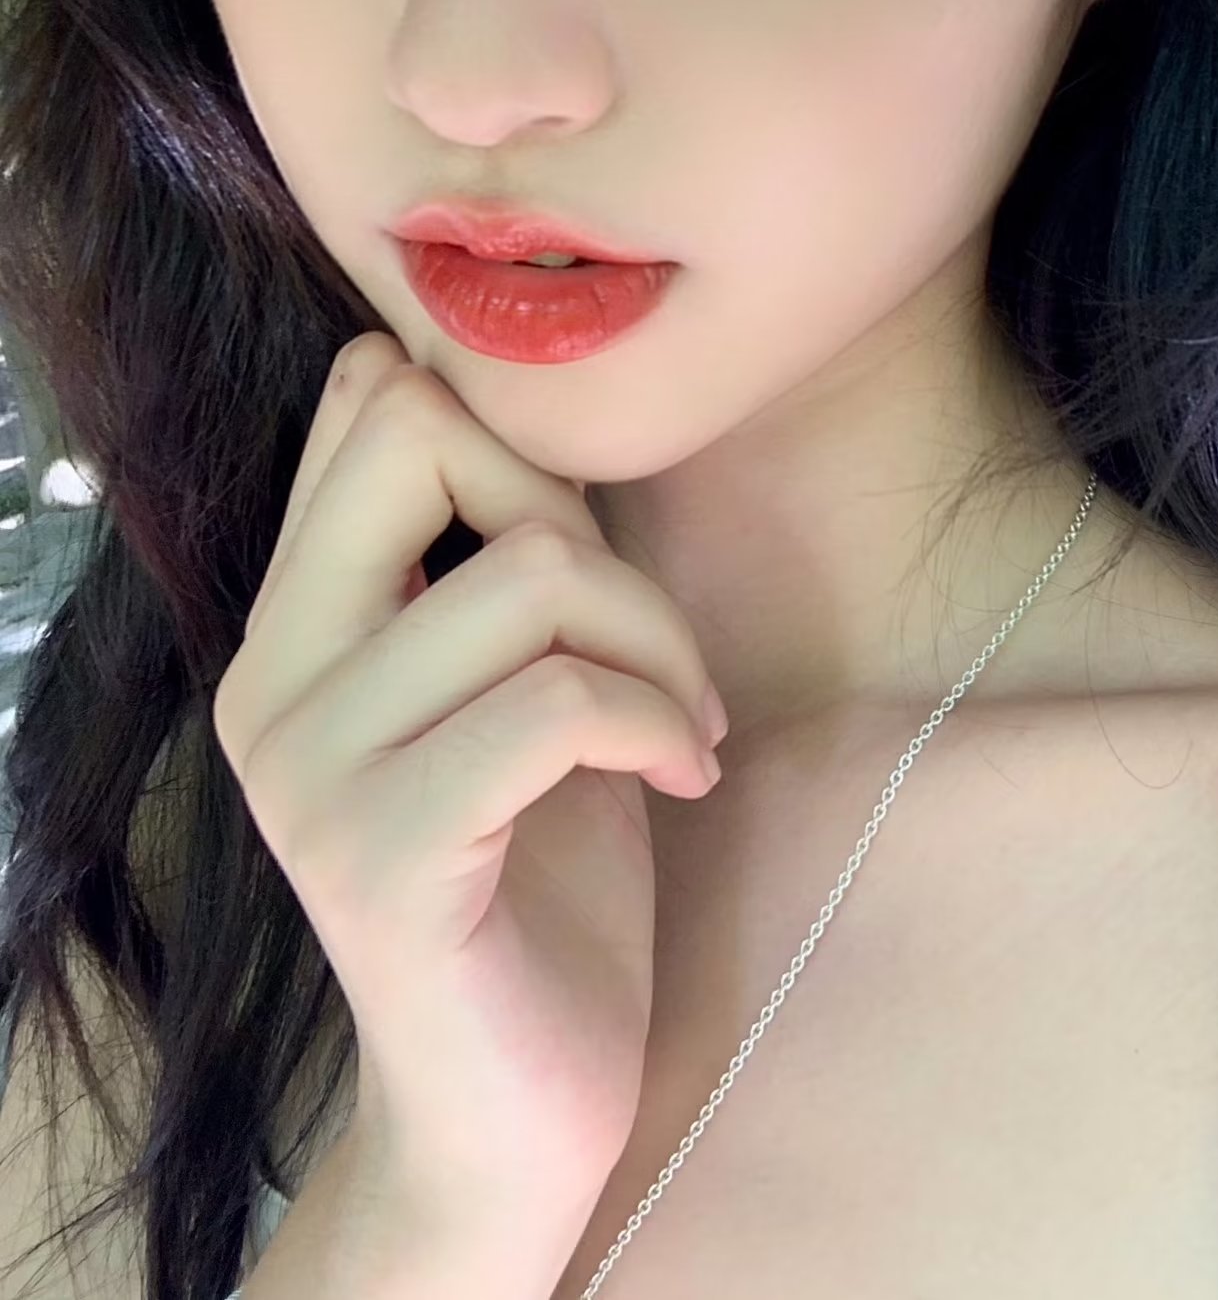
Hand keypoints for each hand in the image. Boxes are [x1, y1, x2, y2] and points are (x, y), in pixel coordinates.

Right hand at [211, 332, 727, 1229]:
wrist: (511, 1104)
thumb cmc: (542, 870)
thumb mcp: (519, 674)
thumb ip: (495, 547)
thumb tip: (489, 381)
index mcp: (290, 622)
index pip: (371, 401)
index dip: (518, 443)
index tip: (586, 559)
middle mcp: (267, 680)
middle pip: (423, 437)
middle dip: (579, 514)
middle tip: (644, 637)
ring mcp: (311, 771)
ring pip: (528, 574)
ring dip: (656, 640)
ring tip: (682, 723)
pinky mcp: (382, 858)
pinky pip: (558, 702)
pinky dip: (658, 720)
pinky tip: (682, 774)